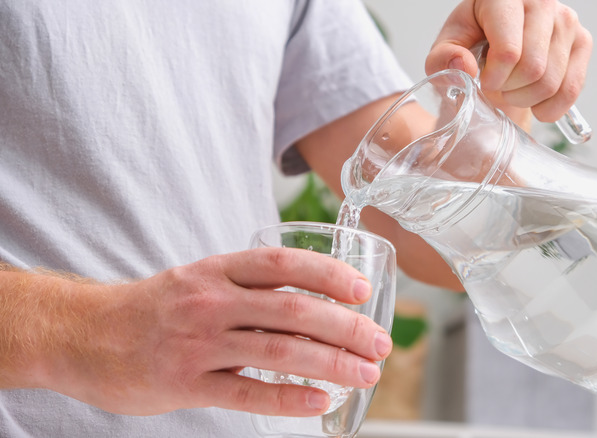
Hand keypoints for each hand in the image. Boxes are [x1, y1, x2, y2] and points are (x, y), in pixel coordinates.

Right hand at [26, 248, 391, 415]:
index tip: (362, 289)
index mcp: (216, 269)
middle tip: (379, 341)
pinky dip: (287, 397)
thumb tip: (313, 299)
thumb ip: (248, 285)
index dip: (327, 273)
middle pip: (291, 309)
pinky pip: (246, 392)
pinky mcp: (185, 383)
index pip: (282, 264)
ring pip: (277, 351)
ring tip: (366, 373)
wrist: (83, 334)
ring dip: (330, 362)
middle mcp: (210, 300)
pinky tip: (319, 401)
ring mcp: (197, 342)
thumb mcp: (198, 278)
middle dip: (344, 326)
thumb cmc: (155, 307)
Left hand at [426, 0, 592, 122]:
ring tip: (512, 90)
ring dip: (526, 99)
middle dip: (509, 90)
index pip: (509, 51)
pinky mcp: (582, 41)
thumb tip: (464, 66)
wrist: (500, 44)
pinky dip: (550, 107)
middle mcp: (542, 1)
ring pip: (551, 82)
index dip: (494, 78)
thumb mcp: (449, 47)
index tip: (484, 81)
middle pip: (532, 69)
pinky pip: (571, 90)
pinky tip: (534, 102)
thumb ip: (443, 57)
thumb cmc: (473, 41)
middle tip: (497, 86)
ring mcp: (567, 21)